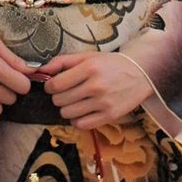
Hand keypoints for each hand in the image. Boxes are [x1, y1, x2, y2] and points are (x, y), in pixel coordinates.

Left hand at [39, 53, 153, 129]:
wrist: (139, 74)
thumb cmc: (110, 64)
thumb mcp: (87, 57)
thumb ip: (63, 61)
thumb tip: (41, 69)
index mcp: (89, 68)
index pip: (56, 84)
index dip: (50, 86)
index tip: (53, 85)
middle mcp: (96, 86)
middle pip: (60, 100)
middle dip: (58, 97)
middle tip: (66, 93)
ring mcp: (103, 103)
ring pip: (68, 114)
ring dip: (66, 109)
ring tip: (74, 102)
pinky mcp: (109, 116)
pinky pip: (81, 125)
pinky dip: (77, 120)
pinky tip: (82, 111)